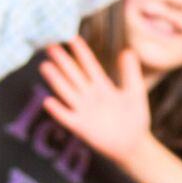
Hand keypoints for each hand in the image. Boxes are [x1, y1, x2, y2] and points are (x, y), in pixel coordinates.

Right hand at [40, 41, 153, 165]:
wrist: (134, 145)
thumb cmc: (135, 118)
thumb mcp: (135, 91)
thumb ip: (131, 72)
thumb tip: (128, 50)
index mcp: (102, 86)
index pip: (88, 65)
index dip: (80, 52)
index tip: (71, 37)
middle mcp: (89, 96)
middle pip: (73, 75)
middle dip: (62, 61)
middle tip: (50, 46)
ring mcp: (83, 111)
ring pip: (67, 92)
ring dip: (56, 80)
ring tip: (45, 66)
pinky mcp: (81, 127)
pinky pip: (67, 117)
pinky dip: (58, 110)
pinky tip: (48, 101)